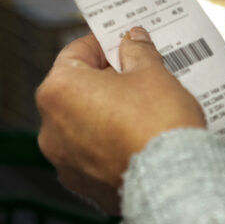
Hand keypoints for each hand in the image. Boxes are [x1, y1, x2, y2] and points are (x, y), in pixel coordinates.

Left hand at [35, 28, 205, 214]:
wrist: (173, 179)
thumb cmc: (157, 125)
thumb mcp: (152, 73)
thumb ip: (137, 51)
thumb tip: (132, 40)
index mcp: (59, 91)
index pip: (76, 51)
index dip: (104, 43)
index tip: (123, 42)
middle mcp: (51, 126)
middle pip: (77, 87)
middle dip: (107, 78)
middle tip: (139, 73)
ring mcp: (64, 159)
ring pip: (84, 121)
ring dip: (107, 110)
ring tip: (143, 106)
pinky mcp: (82, 182)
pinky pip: (93, 151)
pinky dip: (110, 140)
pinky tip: (138, 133)